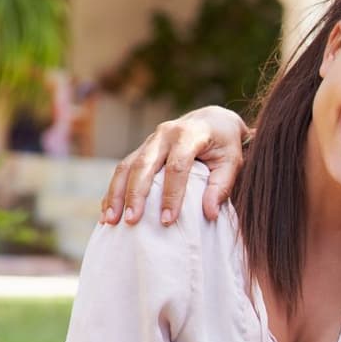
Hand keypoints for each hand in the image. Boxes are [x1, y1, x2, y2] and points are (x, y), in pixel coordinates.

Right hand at [101, 106, 249, 225]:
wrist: (212, 120)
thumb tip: (210, 213)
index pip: (177, 166)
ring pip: (127, 166)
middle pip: (144, 165)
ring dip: (116, 194)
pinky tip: (108, 211)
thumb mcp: (232, 161)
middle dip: (135, 194)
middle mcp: (165, 134)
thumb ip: (222, 186)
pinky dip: (114, 190)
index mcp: (189, 134)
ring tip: (110, 220)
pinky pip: (123, 168)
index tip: (167, 220)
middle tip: (131, 221)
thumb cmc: (224, 144)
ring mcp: (150, 140)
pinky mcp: (142, 149)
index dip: (171, 194)